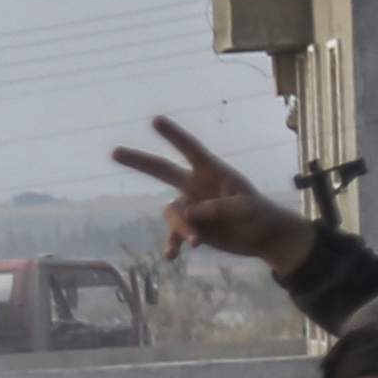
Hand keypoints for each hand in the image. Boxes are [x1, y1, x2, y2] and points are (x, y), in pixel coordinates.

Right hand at [110, 117, 314, 274]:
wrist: (263, 238)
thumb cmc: (260, 215)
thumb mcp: (246, 209)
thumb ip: (219, 208)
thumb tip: (190, 214)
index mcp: (212, 172)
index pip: (190, 150)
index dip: (173, 135)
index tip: (155, 121)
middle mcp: (196, 185)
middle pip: (162, 170)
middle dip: (138, 161)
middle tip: (114, 152)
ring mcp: (192, 206)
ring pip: (172, 214)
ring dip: (181, 228)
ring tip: (196, 242)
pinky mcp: (191, 227)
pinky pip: (174, 235)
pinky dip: (173, 244)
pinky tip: (171, 257)